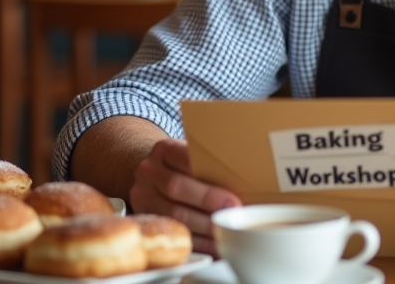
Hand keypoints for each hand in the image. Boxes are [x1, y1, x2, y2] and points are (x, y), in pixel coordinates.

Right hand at [129, 138, 240, 255]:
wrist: (156, 174)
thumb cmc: (185, 165)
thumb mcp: (192, 153)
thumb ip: (210, 159)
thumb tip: (252, 167)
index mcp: (163, 150)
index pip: (181, 156)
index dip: (204, 169)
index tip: (224, 176)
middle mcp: (148, 172)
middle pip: (175, 187)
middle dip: (207, 199)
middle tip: (232, 207)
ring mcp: (142, 197)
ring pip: (173, 214)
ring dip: (203, 225)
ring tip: (227, 229)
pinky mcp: (145, 219)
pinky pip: (172, 234)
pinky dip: (197, 242)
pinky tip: (215, 244)